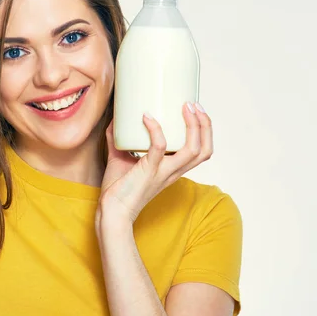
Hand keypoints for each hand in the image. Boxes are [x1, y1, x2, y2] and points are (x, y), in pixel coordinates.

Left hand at [97, 102, 212, 226]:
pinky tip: (147, 117)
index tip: (194, 110)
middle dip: (205, 125)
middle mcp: (173, 171)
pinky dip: (155, 129)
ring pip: (193, 150)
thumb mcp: (120, 158)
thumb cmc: (118, 188)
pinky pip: (159, 147)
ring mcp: (163, 172)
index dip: (204, 131)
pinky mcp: (149, 171)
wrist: (111, 210)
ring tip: (186, 107)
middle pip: (205, 150)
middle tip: (193, 105)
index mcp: (173, 169)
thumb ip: (118, 139)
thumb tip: (116, 119)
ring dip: (194, 126)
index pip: (201, 152)